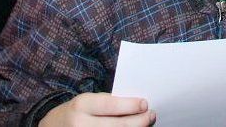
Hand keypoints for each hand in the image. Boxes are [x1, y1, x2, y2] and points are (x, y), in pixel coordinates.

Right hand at [39, 93, 154, 125]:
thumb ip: (108, 103)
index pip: (111, 105)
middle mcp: (80, 125)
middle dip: (139, 121)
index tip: (145, 104)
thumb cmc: (75, 113)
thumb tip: (137, 106)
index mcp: (81, 106)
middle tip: (151, 116)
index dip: (131, 105)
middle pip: (118, 125)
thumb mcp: (87, 101)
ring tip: (144, 124)